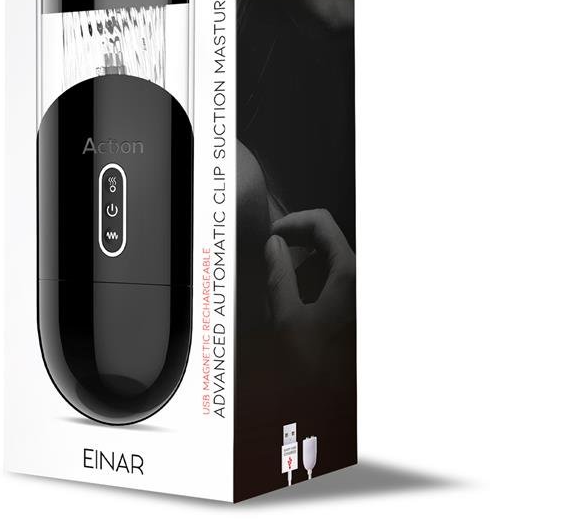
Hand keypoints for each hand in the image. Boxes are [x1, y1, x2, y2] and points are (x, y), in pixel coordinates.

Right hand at [264, 209, 355, 381]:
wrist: (341, 409)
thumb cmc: (319, 367)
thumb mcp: (288, 319)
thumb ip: (278, 275)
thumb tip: (273, 245)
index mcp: (350, 274)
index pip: (322, 223)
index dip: (292, 222)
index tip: (271, 235)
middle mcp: (361, 280)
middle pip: (327, 241)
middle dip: (295, 248)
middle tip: (271, 261)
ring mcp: (360, 295)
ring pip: (330, 263)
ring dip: (303, 270)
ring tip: (283, 295)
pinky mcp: (356, 310)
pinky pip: (336, 283)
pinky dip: (314, 286)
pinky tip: (298, 310)